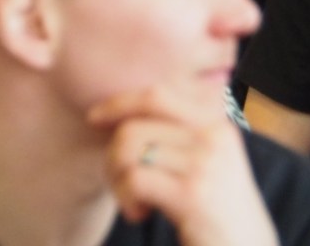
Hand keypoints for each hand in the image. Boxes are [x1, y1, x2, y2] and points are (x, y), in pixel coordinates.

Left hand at [88, 87, 277, 245]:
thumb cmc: (214, 212)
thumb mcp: (201, 163)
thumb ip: (172, 134)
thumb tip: (112, 110)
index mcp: (216, 124)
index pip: (156, 95)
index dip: (118, 103)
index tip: (94, 119)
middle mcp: (214, 138)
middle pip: (135, 126)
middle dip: (112, 152)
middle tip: (118, 180)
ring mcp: (206, 164)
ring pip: (129, 150)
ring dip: (117, 179)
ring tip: (132, 201)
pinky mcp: (193, 194)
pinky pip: (133, 178)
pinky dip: (125, 198)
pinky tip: (138, 214)